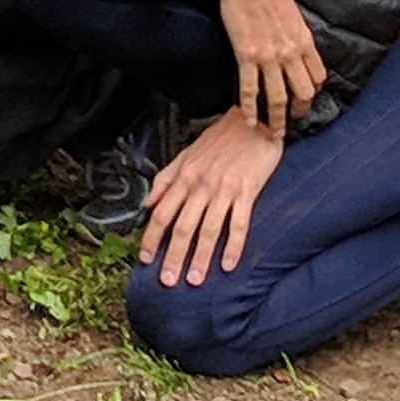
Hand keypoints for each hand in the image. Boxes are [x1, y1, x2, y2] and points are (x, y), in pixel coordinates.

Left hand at [138, 112, 286, 287]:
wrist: (254, 119)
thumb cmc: (221, 138)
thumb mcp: (186, 154)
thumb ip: (166, 179)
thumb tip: (147, 204)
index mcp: (184, 176)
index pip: (162, 213)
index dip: (152, 238)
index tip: (145, 260)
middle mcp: (201, 185)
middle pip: (182, 227)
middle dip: (173, 257)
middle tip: (167, 282)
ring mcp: (224, 189)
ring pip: (208, 230)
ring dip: (201, 258)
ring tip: (195, 281)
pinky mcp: (247, 191)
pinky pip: (239, 223)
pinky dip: (234, 246)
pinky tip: (228, 265)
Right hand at [186, 0, 325, 130]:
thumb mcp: (292, 11)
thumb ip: (295, 32)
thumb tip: (294, 44)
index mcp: (304, 40)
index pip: (317, 77)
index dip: (313, 92)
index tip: (307, 99)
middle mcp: (290, 52)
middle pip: (302, 93)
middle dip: (298, 111)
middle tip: (292, 121)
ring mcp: (269, 57)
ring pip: (277, 98)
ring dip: (276, 120)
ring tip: (272, 133)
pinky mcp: (246, 56)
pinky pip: (249, 89)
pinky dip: (249, 108)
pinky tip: (248, 119)